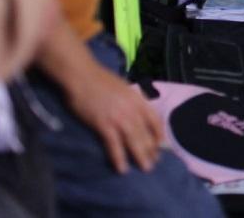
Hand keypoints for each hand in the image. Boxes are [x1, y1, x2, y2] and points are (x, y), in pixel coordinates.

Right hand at [64, 58, 164, 174]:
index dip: (159, 134)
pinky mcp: (103, 124)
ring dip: (140, 156)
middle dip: (151, 150)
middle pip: (146, 133)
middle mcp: (132, 109)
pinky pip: (114, 145)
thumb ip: (131, 101)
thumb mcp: (123, 88)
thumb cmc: (100, 80)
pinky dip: (119, 158)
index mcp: (138, 99)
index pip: (155, 119)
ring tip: (144, 168)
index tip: (162, 145)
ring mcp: (118, 117)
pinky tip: (122, 168)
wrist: (81, 75)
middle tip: (153, 163)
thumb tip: (137, 113)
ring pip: (134, 140)